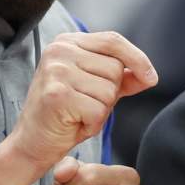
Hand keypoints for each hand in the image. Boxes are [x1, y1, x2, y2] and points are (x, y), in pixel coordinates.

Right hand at [10, 31, 155, 168]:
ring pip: (109, 91)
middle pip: (115, 68)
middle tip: (85, 106)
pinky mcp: (57, 94)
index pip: (113, 40)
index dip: (137, 59)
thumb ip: (121, 78)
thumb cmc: (64, 116)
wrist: (32, 144)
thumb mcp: (95, 90)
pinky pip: (99, 110)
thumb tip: (150, 75)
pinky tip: (74, 124)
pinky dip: (93, 124)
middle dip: (110, 94)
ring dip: (101, 111)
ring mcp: (56, 71)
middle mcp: (59, 50)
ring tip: (78, 115)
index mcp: (67, 42)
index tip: (152, 78)